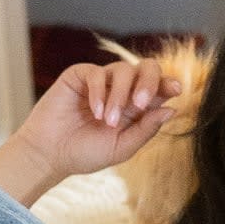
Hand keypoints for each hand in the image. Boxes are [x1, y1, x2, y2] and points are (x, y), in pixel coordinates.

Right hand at [18, 57, 181, 184]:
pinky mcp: (79, 76)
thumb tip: (172, 109)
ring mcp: (100, 81)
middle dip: (149, 82)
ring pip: (122, 70)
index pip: (158, 88)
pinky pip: (96, 73)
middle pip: (146, 68)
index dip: (168, 84)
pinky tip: (95, 112)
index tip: (175, 89)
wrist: (49, 155)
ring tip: (108, 121)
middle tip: (141, 103)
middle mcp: (121, 90)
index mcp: (136, 106)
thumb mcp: (122, 148)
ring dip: (119, 95)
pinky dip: (99, 92)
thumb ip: (146, 130)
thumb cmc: (85, 153)